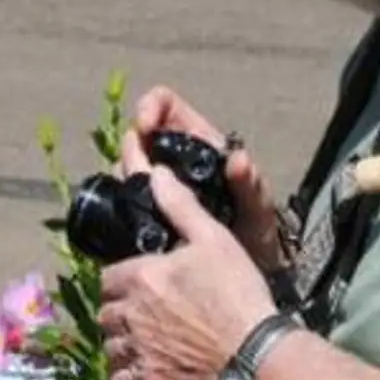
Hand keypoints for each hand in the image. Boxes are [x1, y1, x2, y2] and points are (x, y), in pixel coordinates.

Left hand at [97, 167, 278, 379]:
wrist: (255, 354)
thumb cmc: (238, 294)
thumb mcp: (214, 239)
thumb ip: (180, 206)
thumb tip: (156, 174)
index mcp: (141, 276)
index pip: (109, 276)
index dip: (123, 278)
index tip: (141, 281)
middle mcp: (131, 314)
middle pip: (106, 311)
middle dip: (120, 309)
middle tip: (145, 310)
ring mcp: (137, 351)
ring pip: (110, 345)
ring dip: (121, 342)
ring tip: (144, 339)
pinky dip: (126, 375)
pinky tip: (144, 367)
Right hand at [122, 87, 286, 272]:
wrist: (244, 275)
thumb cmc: (257, 234)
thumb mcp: (258, 209)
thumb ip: (251, 186)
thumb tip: (239, 160)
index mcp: (200, 141)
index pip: (165, 104)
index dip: (151, 107)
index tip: (146, 128)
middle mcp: (174, 157)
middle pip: (138, 136)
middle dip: (132, 151)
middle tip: (138, 176)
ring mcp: (157, 184)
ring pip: (126, 167)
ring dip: (125, 179)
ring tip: (139, 204)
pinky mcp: (145, 210)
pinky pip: (123, 198)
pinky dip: (121, 204)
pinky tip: (130, 221)